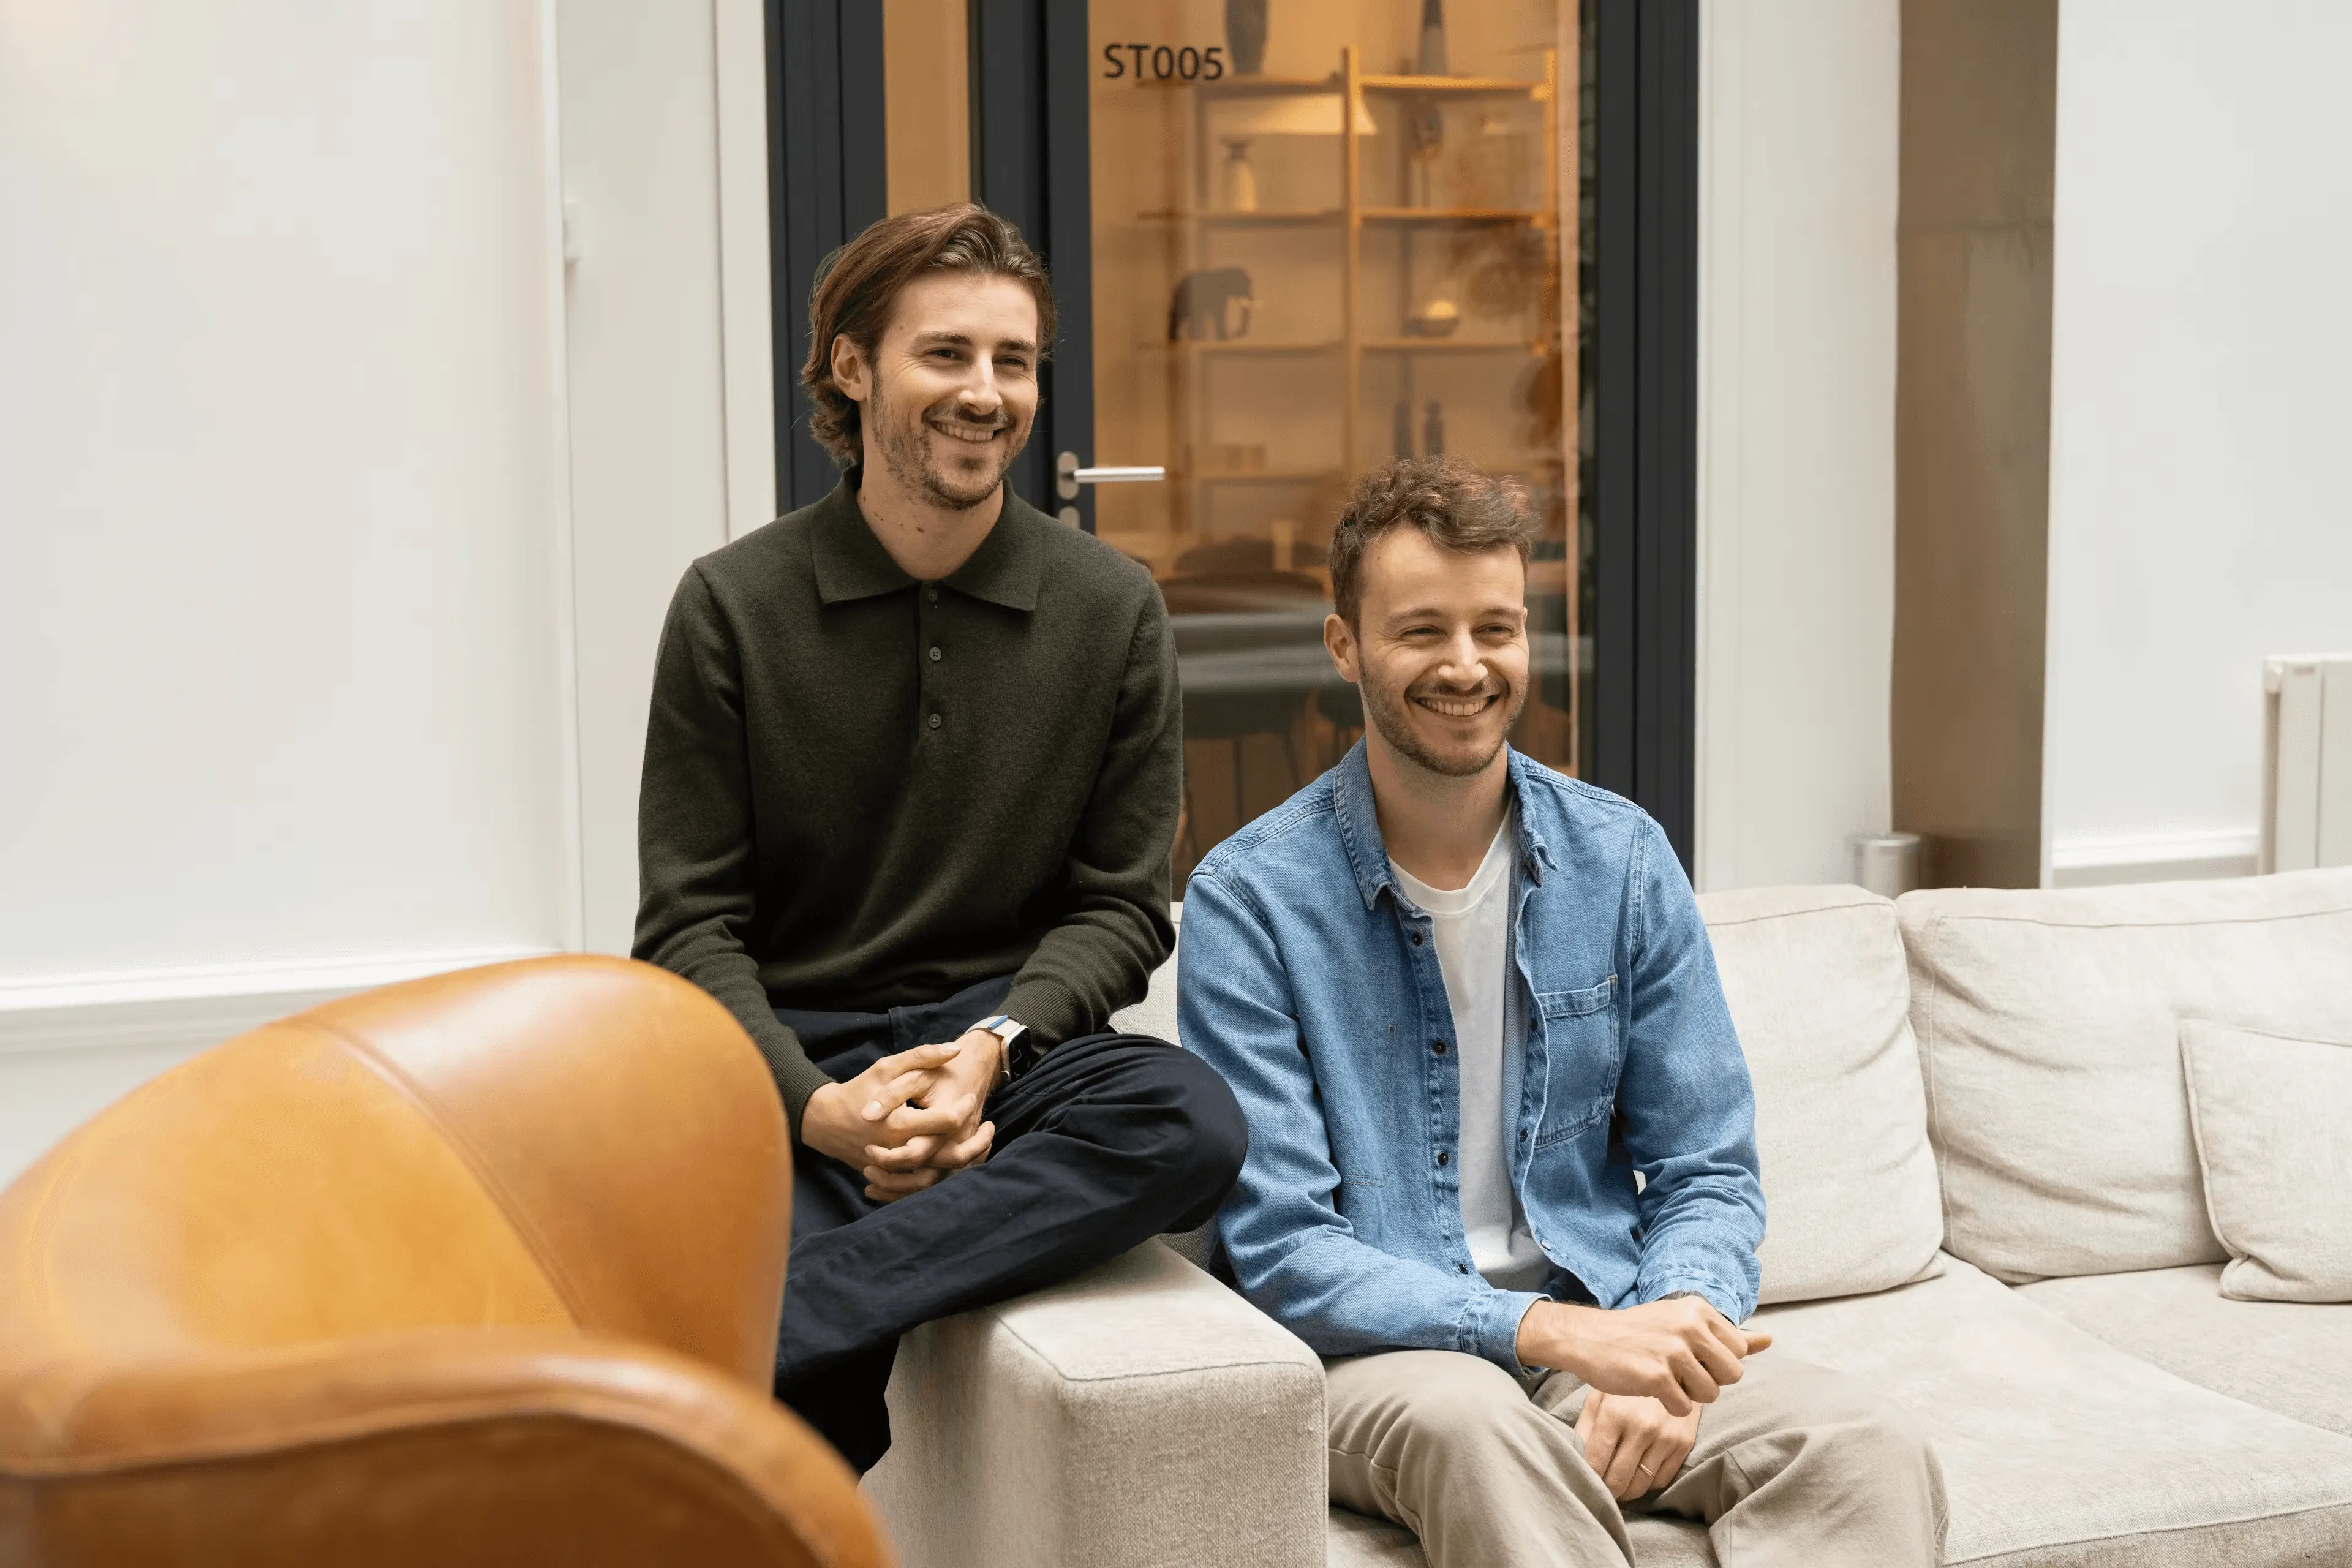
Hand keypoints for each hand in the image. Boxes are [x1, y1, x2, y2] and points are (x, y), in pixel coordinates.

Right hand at [799, 1032, 999, 1200]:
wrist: (826, 1121)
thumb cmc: (859, 1089)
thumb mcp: (888, 1067)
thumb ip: (922, 1056)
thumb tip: (956, 1050)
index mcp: (899, 1123)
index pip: (945, 1121)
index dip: (965, 1108)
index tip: (970, 1097)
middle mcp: (897, 1150)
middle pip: (947, 1156)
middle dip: (975, 1144)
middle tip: (989, 1127)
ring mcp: (894, 1169)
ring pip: (938, 1177)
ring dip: (964, 1163)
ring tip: (980, 1144)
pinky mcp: (891, 1177)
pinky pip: (922, 1185)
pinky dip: (945, 1174)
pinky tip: (959, 1158)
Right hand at [1516, 1297, 1770, 1416]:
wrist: (1588, 1338)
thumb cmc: (1640, 1333)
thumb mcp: (1684, 1323)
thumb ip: (1728, 1335)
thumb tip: (1770, 1340)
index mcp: (1698, 1310)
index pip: (1738, 1351)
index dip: (1716, 1361)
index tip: (1691, 1355)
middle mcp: (1689, 1326)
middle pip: (1731, 1375)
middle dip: (1709, 1380)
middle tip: (1680, 1372)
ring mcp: (1672, 1351)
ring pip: (1711, 1394)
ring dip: (1690, 1395)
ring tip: (1666, 1378)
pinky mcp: (1656, 1377)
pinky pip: (1685, 1407)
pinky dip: (1670, 1405)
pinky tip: (1651, 1388)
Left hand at [1576, 1391, 1698, 1498]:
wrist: (1673, 1370)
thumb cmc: (1628, 1386)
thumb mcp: (1599, 1397)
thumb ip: (1585, 1428)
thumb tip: (1576, 1459)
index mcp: (1615, 1414)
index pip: (1596, 1462)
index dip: (1589, 1479)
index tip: (1586, 1482)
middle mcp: (1642, 1428)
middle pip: (1618, 1479)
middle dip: (1606, 1491)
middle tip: (1600, 1491)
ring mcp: (1665, 1437)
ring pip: (1641, 1485)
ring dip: (1626, 1493)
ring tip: (1617, 1488)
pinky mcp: (1683, 1444)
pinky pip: (1661, 1480)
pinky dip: (1647, 1484)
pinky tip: (1638, 1475)